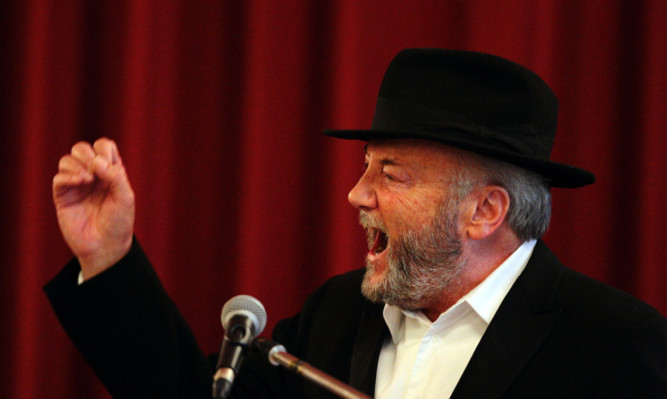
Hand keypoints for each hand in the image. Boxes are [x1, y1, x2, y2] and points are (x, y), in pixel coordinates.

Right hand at [53, 138, 134, 279]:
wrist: (105, 247)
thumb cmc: (119, 223)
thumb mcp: (125, 197)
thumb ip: (115, 175)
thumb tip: (96, 161)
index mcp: (110, 173)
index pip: (103, 146)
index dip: (103, 149)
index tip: (109, 165)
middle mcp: (92, 176)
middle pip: (81, 149)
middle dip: (87, 154)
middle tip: (95, 170)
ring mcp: (76, 185)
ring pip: (67, 160)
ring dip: (77, 164)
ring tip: (88, 180)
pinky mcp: (63, 197)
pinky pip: (58, 178)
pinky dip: (68, 176)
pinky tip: (80, 182)